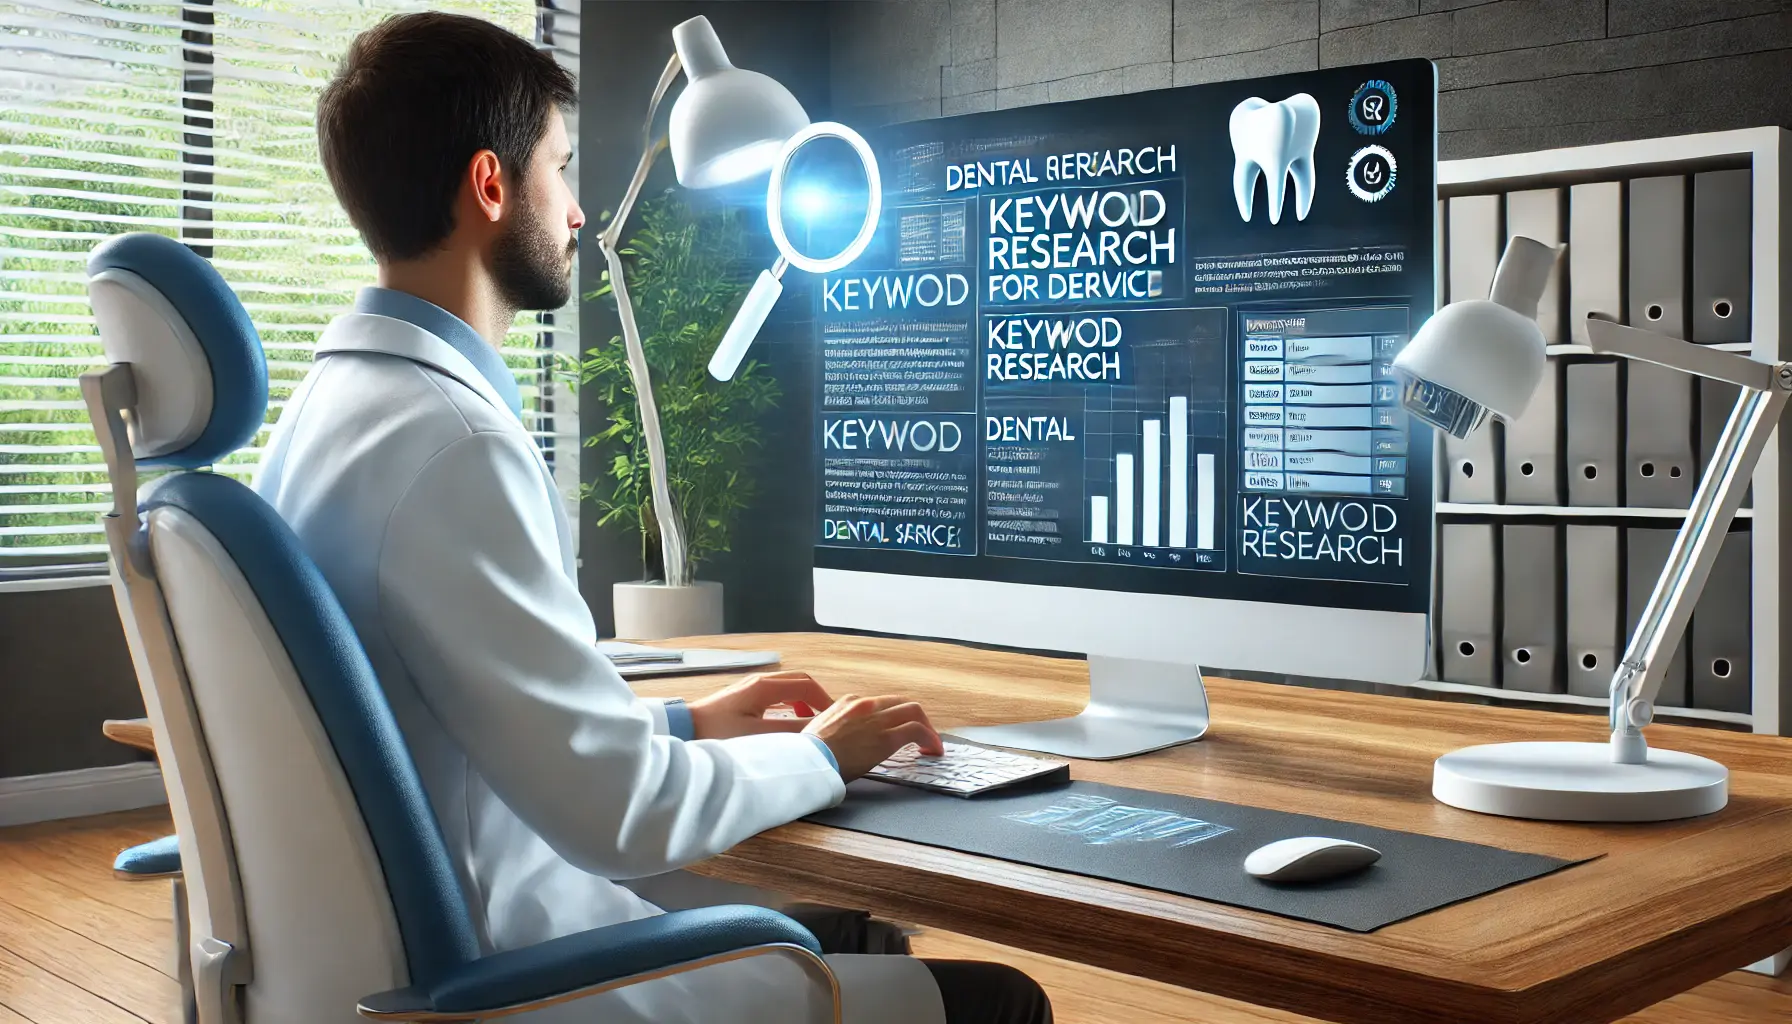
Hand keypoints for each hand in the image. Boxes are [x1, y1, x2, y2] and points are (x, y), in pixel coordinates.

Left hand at [687, 671, 835, 740]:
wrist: (683, 730)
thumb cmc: (717, 733)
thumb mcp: (759, 736)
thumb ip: (791, 732)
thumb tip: (819, 729)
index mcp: (765, 687)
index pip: (807, 684)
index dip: (825, 700)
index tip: (835, 718)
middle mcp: (759, 682)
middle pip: (799, 682)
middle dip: (816, 699)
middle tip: (828, 719)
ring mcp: (750, 688)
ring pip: (787, 689)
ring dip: (803, 703)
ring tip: (811, 724)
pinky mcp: (743, 698)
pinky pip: (775, 696)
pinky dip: (789, 706)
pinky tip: (787, 725)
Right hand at [802, 694, 941, 780]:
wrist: (808, 762)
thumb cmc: (809, 753)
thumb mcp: (819, 730)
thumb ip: (834, 727)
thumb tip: (836, 738)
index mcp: (848, 703)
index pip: (880, 704)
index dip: (892, 717)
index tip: (895, 729)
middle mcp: (866, 705)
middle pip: (901, 702)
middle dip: (914, 717)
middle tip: (920, 734)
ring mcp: (877, 719)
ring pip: (914, 711)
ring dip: (926, 727)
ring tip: (930, 743)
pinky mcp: (887, 737)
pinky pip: (917, 730)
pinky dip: (930, 738)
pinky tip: (933, 750)